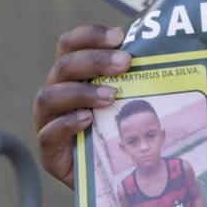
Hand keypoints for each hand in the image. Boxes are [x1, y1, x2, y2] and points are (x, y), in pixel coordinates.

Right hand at [33, 25, 129, 186]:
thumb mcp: (125, 95)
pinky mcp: (48, 150)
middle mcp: (55, 92)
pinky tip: (88, 120)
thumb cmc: (117, 124)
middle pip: (63, 65)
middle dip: (95, 61)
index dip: (91, 35)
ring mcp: (47, 120)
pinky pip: (48, 133)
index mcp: (71, 73)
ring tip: (111, 95)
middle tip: (125, 62)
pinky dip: (67, 124)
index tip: (119, 36)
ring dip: (82, 92)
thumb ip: (133, 72)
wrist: (111, 171)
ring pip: (50, 96)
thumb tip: (159, 45)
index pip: (70, 43)